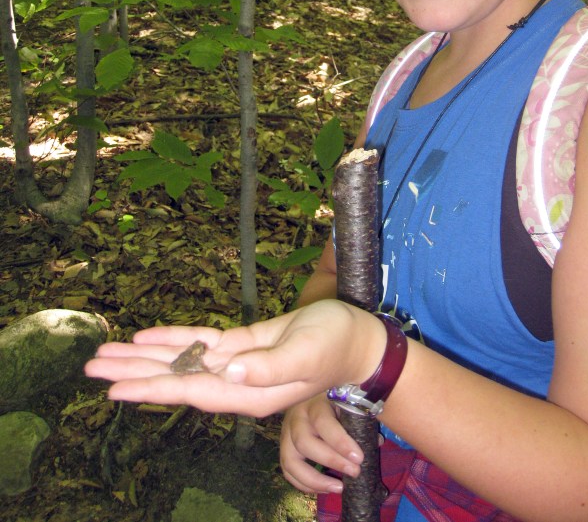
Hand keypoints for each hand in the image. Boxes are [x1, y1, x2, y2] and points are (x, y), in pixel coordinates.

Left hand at [85, 300, 385, 417]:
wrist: (354, 339)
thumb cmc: (334, 347)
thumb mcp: (305, 355)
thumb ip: (269, 368)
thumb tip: (229, 371)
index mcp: (249, 393)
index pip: (189, 392)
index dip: (150, 388)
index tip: (114, 391)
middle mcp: (235, 383)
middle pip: (175, 378)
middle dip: (133, 371)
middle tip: (91, 367)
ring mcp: (236, 364)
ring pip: (181, 359)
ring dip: (144, 354)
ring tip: (107, 353)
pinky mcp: (242, 344)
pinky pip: (201, 341)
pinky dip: (174, 337)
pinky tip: (149, 335)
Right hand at [280, 395, 363, 493]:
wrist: (310, 389)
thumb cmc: (334, 400)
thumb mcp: (346, 403)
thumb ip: (359, 420)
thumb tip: (376, 443)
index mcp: (314, 402)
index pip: (323, 422)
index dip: (340, 442)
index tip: (359, 458)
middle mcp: (297, 417)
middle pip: (304, 442)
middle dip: (331, 461)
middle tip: (355, 472)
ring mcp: (286, 433)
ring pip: (290, 460)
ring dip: (314, 480)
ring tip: (339, 488)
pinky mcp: (284, 447)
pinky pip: (287, 470)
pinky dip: (304, 484)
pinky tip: (324, 489)